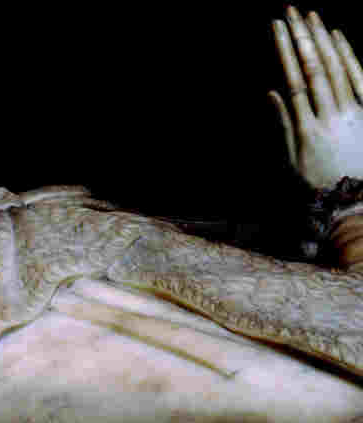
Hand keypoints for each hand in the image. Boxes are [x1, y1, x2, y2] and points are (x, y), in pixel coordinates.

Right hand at [270, 7, 362, 188]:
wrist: (355, 200)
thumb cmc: (318, 182)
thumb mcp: (293, 160)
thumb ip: (284, 124)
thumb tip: (272, 93)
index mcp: (308, 130)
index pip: (294, 82)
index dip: (285, 52)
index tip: (277, 28)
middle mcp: (332, 117)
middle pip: (315, 70)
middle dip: (303, 38)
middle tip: (292, 12)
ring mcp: (355, 113)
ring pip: (338, 70)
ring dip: (324, 40)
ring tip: (311, 16)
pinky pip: (361, 79)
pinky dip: (349, 56)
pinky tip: (337, 37)